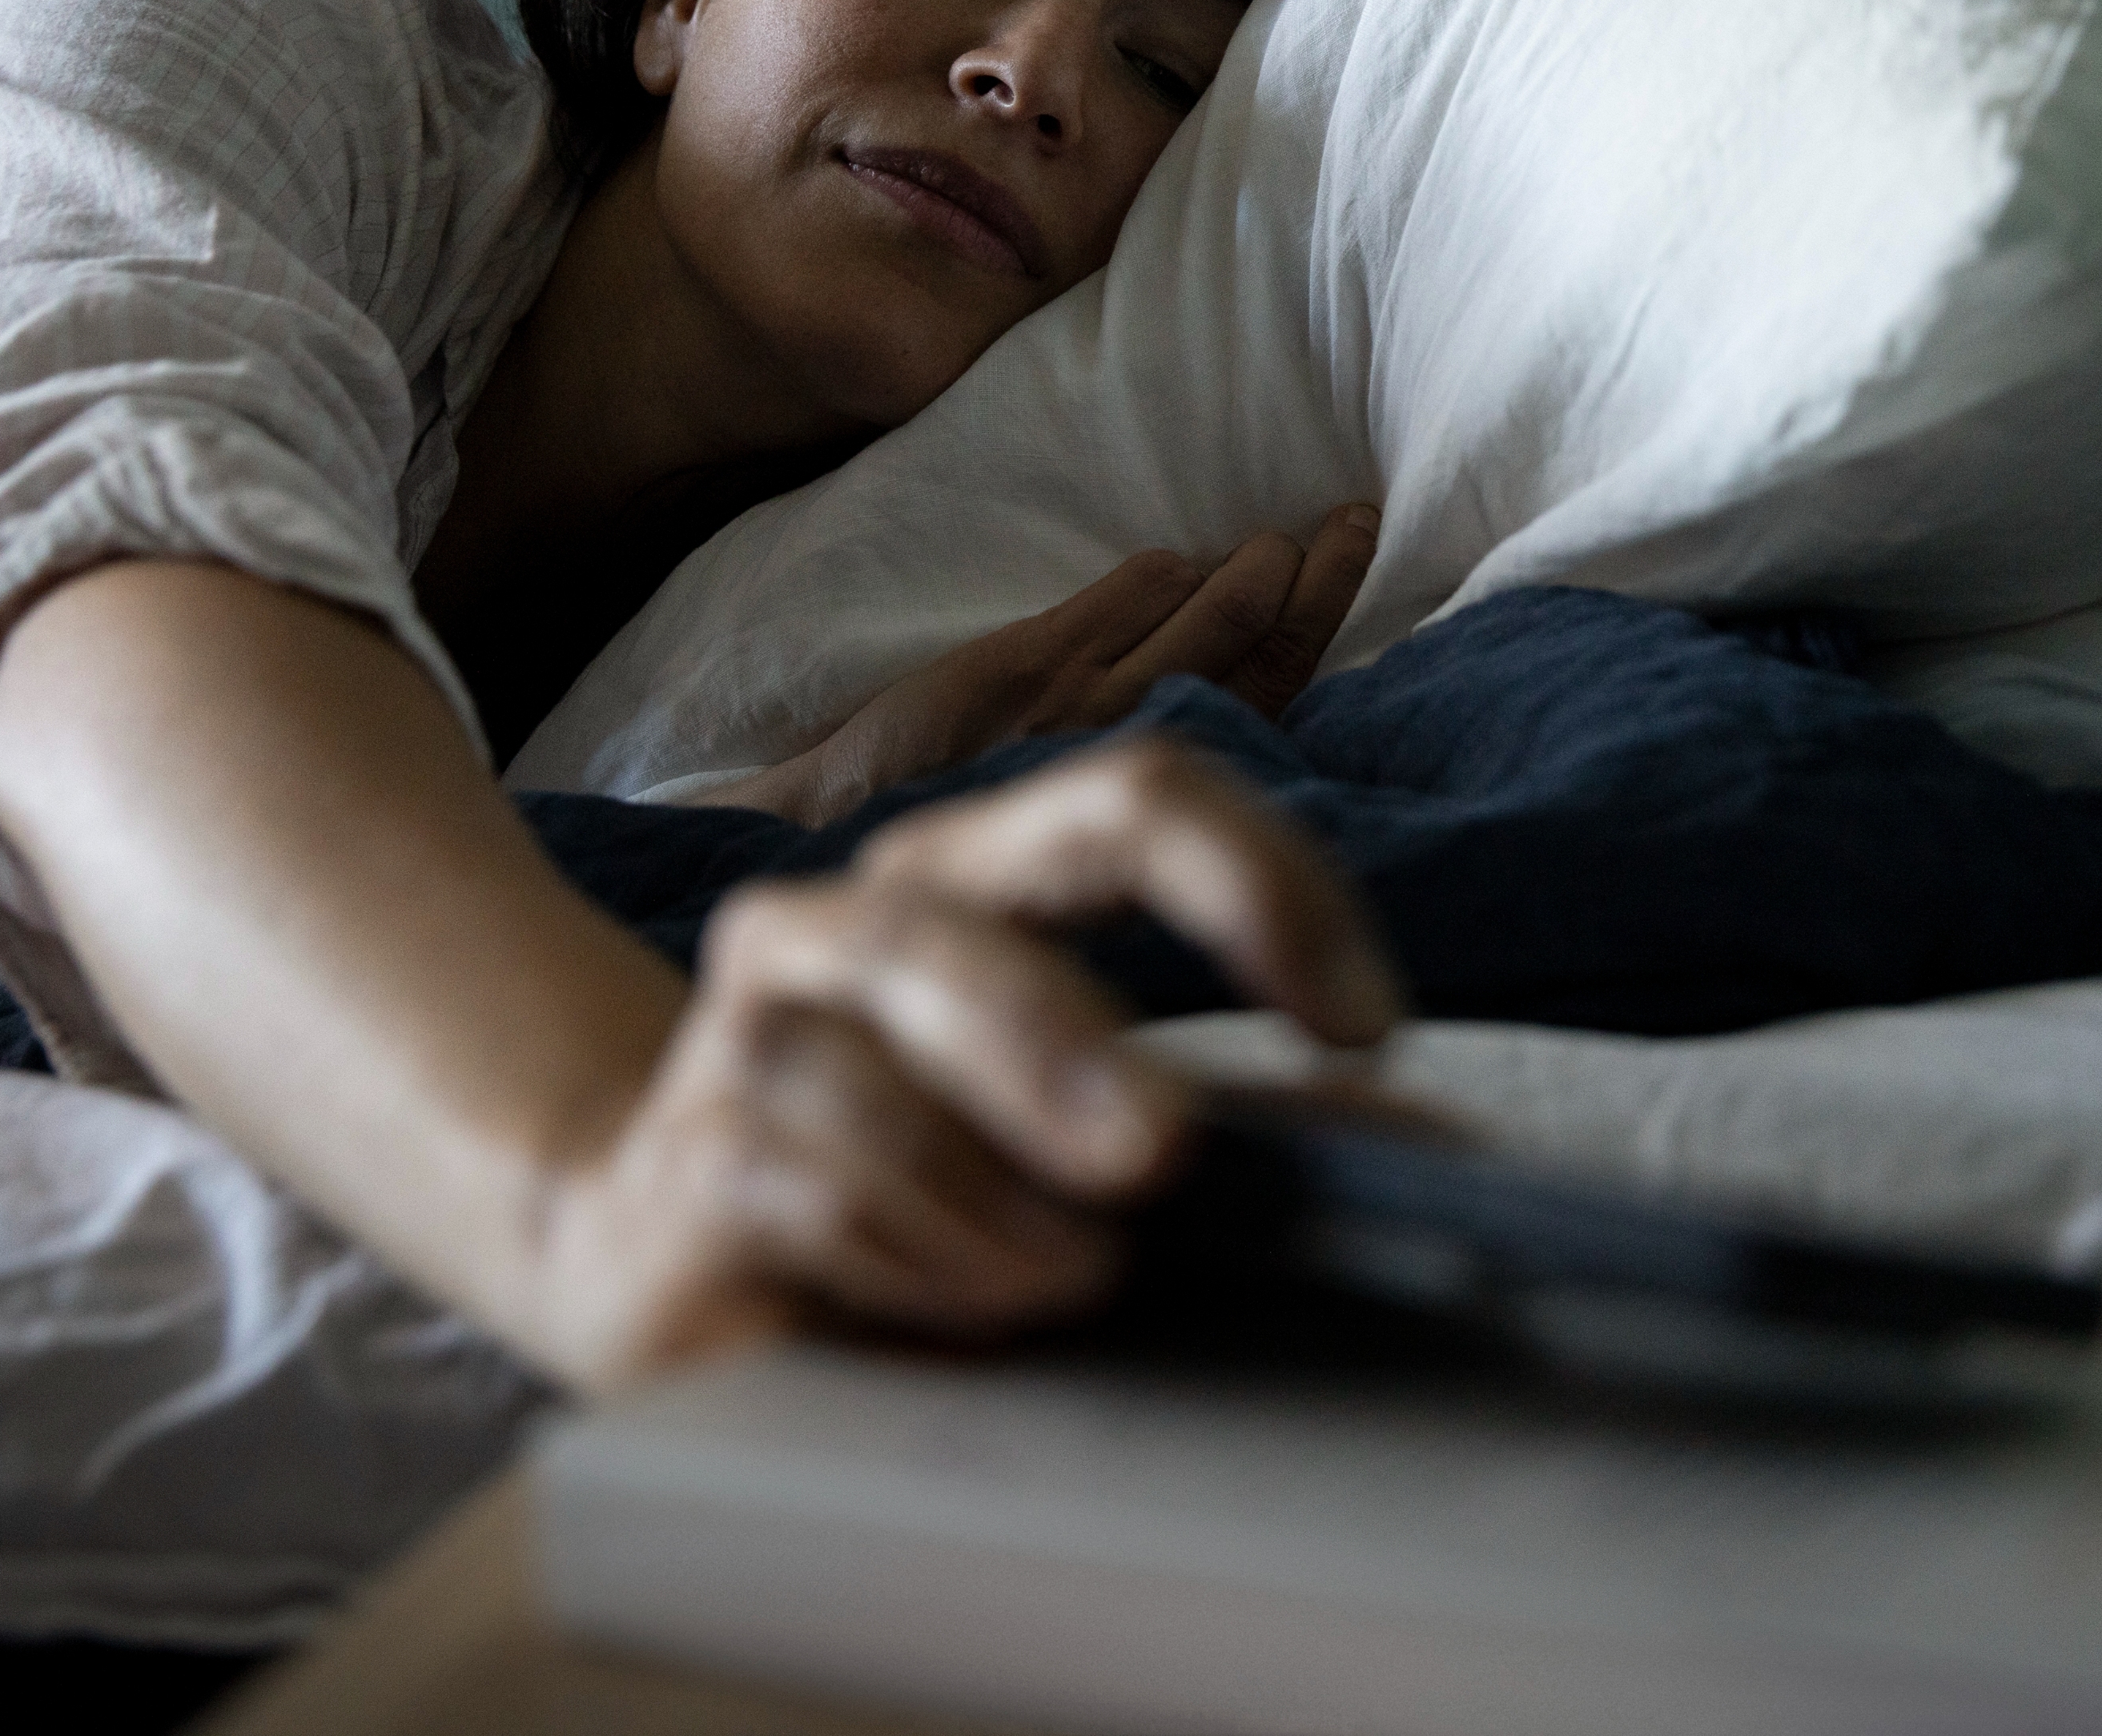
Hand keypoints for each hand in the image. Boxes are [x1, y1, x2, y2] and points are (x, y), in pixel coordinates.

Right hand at [527, 739, 1399, 1388]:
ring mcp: (755, 1018)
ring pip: (890, 1050)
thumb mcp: (1096, 1150)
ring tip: (1076, 1278)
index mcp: (983, 878)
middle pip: (980, 897)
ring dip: (1004, 1192)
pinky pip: (815, 1176)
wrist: (674, 1271)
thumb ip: (1243, 1127)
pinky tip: (973, 1304)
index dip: (1265, 882)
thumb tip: (1427, 1148)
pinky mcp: (692, 1145)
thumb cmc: (926, 1200)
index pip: (1138, 797)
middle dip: (1076, 1034)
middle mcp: (859, 914)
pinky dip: (923, 1253)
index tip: (1367, 1026)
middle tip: (1167, 1152)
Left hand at [711, 502, 1377, 829]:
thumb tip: (1232, 704)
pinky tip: (1181, 559)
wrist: (837, 833)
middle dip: (1310, 576)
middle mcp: (1136, 743)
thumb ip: (1158, 761)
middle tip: (1350, 521)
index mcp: (1158, 784)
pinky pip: (1121, 593)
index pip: (1277, 693)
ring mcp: (1083, 698)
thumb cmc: (972, 835)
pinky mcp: (1023, 662)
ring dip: (1247, 565)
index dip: (1326, 616)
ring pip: (1200, 609)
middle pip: (1255, 641)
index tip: (1358, 551)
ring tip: (1279, 538)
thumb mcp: (1081, 816)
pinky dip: (1163, 571)